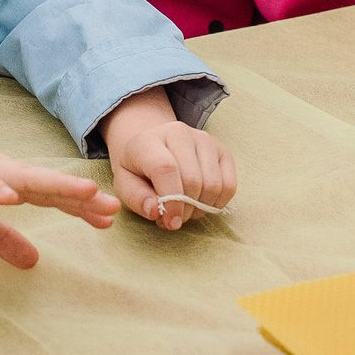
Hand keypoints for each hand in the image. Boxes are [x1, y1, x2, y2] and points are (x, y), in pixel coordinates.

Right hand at [0, 113, 118, 268]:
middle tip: (113, 209)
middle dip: (79, 197)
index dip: (77, 207)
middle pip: (46, 184)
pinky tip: (14, 196)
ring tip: (83, 194)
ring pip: (22, 177)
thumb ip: (3, 238)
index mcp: (5, 180)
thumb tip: (34, 263)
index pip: (48, 195)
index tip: (109, 221)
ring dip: (53, 185)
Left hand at [101, 88, 236, 230]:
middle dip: (185, 209)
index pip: (166, 169)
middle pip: (193, 180)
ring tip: (185, 208)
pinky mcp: (222, 149)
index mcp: (148, 140)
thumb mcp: (125, 184)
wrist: (153, 146)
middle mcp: (179, 132)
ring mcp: (203, 139)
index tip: (170, 222)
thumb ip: (137, 199)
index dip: (171, 200)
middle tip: (174, 217)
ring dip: (201, 207)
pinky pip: (229, 185)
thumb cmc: (138, 170)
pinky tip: (202, 202)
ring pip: (213, 185)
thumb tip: (156, 211)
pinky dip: (217, 202)